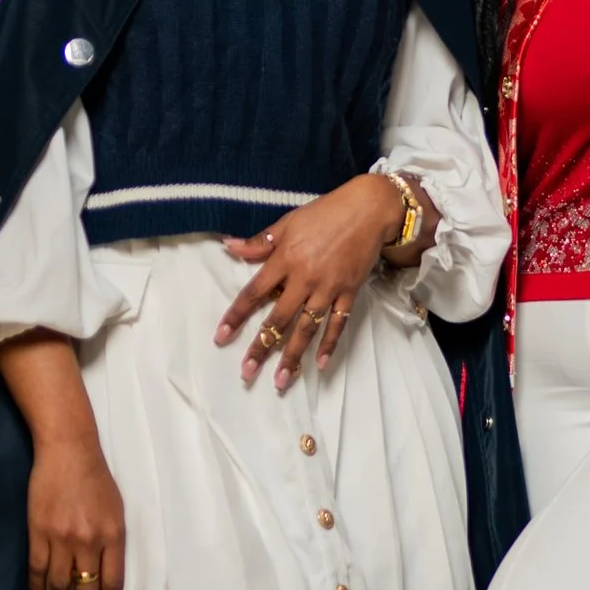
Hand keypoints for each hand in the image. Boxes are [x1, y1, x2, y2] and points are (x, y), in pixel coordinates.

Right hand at [26, 429, 126, 589]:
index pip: (112, 584)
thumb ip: (112, 543)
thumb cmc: (96, 480)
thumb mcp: (116, 510)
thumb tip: (105, 575)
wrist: (68, 451)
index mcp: (113, 536)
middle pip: (87, 589)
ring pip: (60, 584)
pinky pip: (37, 569)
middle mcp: (88, 541)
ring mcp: (61, 537)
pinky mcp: (38, 531)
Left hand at [218, 175, 411, 387]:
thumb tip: (230, 247)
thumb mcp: (288, 222)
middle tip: (247, 372)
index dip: (236, 315)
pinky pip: (338, 323)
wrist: (368, 209)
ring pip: (306, 328)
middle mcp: (304, 278)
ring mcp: (328, 288)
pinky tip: (319, 364)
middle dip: (261, 347)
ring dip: (292, 355)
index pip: (254, 293)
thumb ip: (260, 242)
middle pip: (278, 319)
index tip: (221, 336)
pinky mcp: (349, 293)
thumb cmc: (325, 212)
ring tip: (281, 380)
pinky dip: (329, 344)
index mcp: (285, 259)